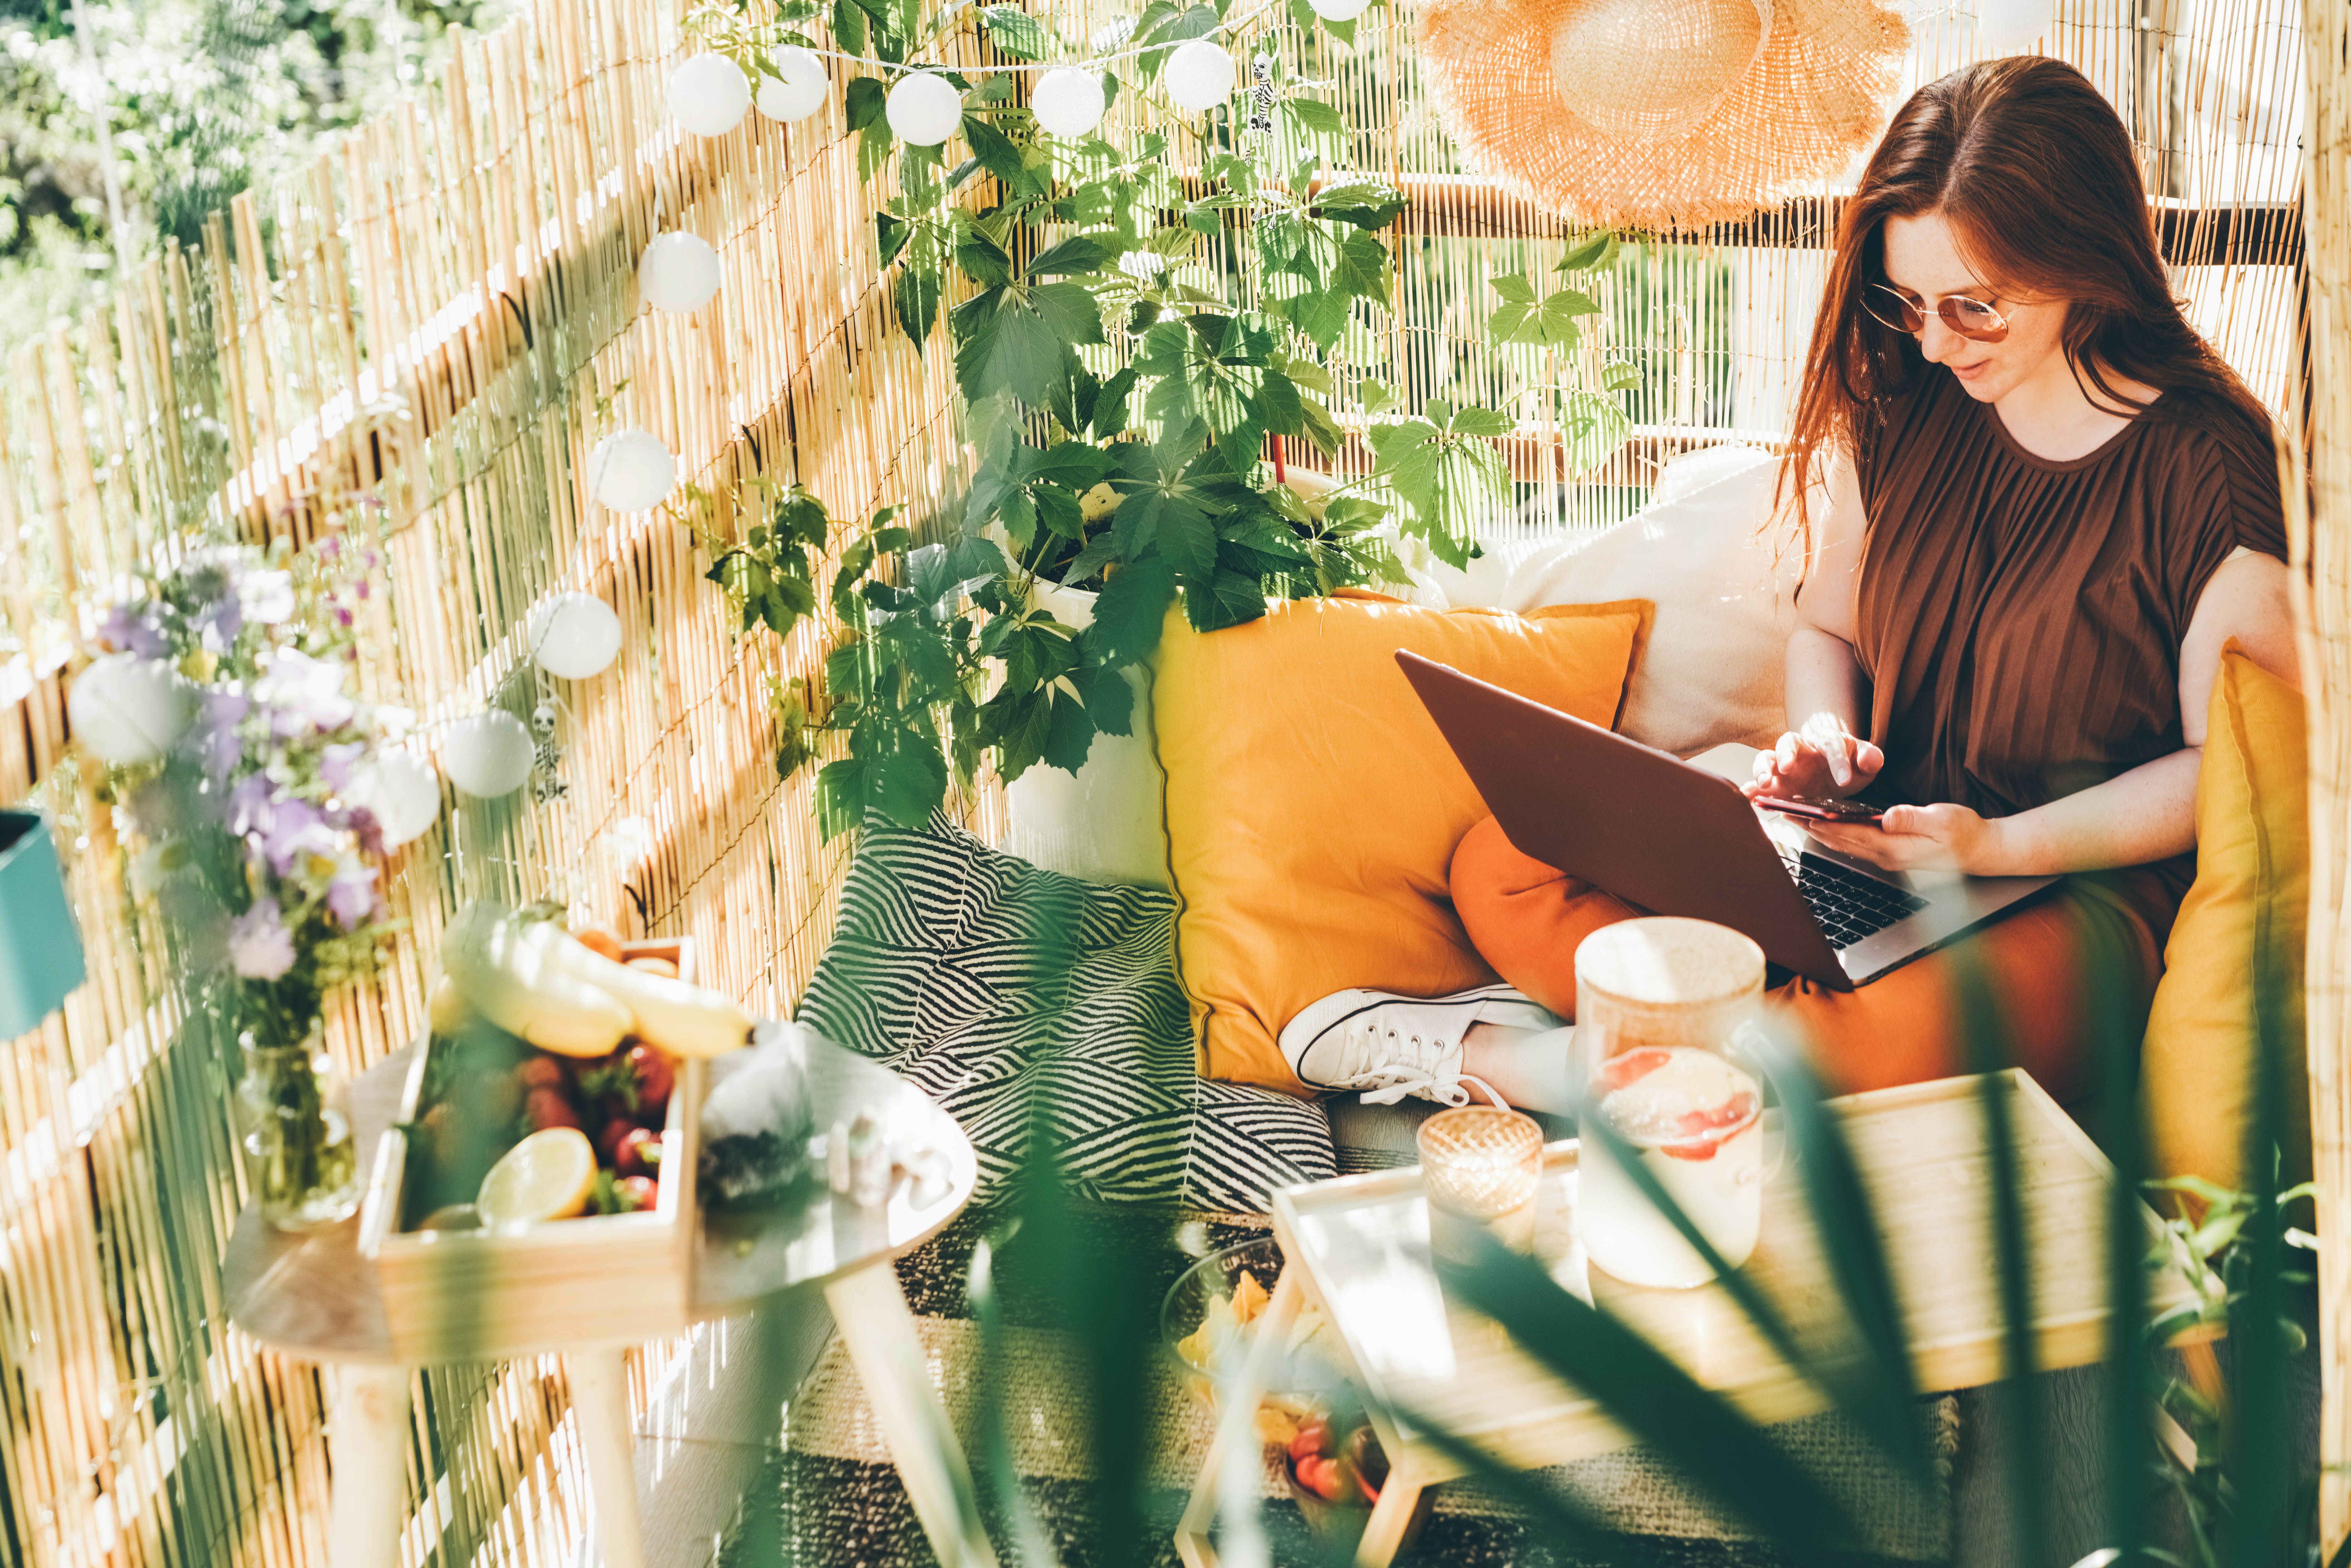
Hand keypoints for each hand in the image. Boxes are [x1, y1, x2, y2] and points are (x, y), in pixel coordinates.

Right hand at [1745, 713, 1884, 800]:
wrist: (1835, 776)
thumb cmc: (1849, 766)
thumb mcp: (1865, 765)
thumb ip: (1870, 759)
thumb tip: (1870, 759)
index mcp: (1827, 741)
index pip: (1831, 744)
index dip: (1837, 760)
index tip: (1844, 780)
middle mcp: (1802, 749)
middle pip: (1788, 741)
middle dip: (1786, 754)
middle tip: (1787, 768)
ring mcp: (1784, 765)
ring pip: (1767, 758)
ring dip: (1763, 769)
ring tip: (1765, 784)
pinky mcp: (1775, 782)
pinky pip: (1757, 782)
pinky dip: (1750, 789)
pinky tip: (1746, 797)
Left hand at [1804, 802, 2010, 874]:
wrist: (1981, 852)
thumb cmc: (1965, 834)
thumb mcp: (1943, 821)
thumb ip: (1914, 818)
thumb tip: (1887, 816)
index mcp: (1896, 848)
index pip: (1852, 835)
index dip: (1826, 824)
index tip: (1802, 813)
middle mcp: (1886, 856)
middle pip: (1841, 841)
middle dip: (1813, 827)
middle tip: (1786, 812)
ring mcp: (1887, 857)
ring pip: (1845, 844)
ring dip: (1820, 831)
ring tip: (1796, 817)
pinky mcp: (1891, 852)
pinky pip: (1856, 843)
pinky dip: (1837, 833)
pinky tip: (1825, 824)